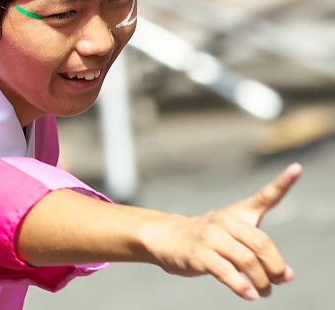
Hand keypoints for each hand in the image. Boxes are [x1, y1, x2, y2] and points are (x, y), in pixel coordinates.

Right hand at [140, 163, 301, 299]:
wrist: (166, 238)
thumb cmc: (207, 239)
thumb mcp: (233, 237)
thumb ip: (261, 252)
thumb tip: (285, 275)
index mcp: (237, 213)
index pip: (264, 197)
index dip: (282, 183)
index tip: (297, 168)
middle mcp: (224, 221)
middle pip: (261, 243)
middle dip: (275, 267)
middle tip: (279, 281)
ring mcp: (210, 237)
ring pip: (247, 261)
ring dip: (262, 282)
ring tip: (265, 292)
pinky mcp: (199, 255)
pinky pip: (227, 273)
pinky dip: (242, 287)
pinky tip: (249, 295)